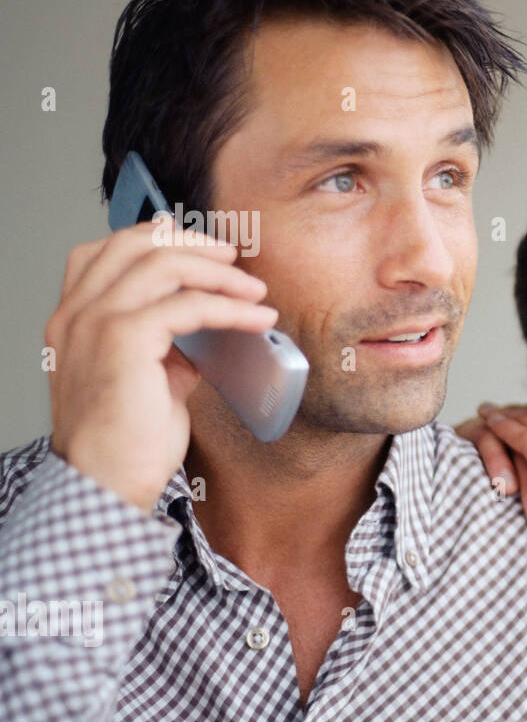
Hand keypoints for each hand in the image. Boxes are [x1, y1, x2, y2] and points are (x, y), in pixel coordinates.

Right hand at [46, 213, 277, 513]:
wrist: (108, 484)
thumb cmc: (126, 443)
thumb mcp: (144, 379)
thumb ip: (164, 349)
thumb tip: (200, 335)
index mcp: (73, 319)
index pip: (105, 252)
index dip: (156, 238)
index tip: (203, 247)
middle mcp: (76, 313)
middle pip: (134, 244)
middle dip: (192, 242)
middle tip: (234, 258)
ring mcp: (95, 322)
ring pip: (164, 264)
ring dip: (220, 273)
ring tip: (256, 290)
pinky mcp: (124, 339)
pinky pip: (189, 305)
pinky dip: (230, 308)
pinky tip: (258, 318)